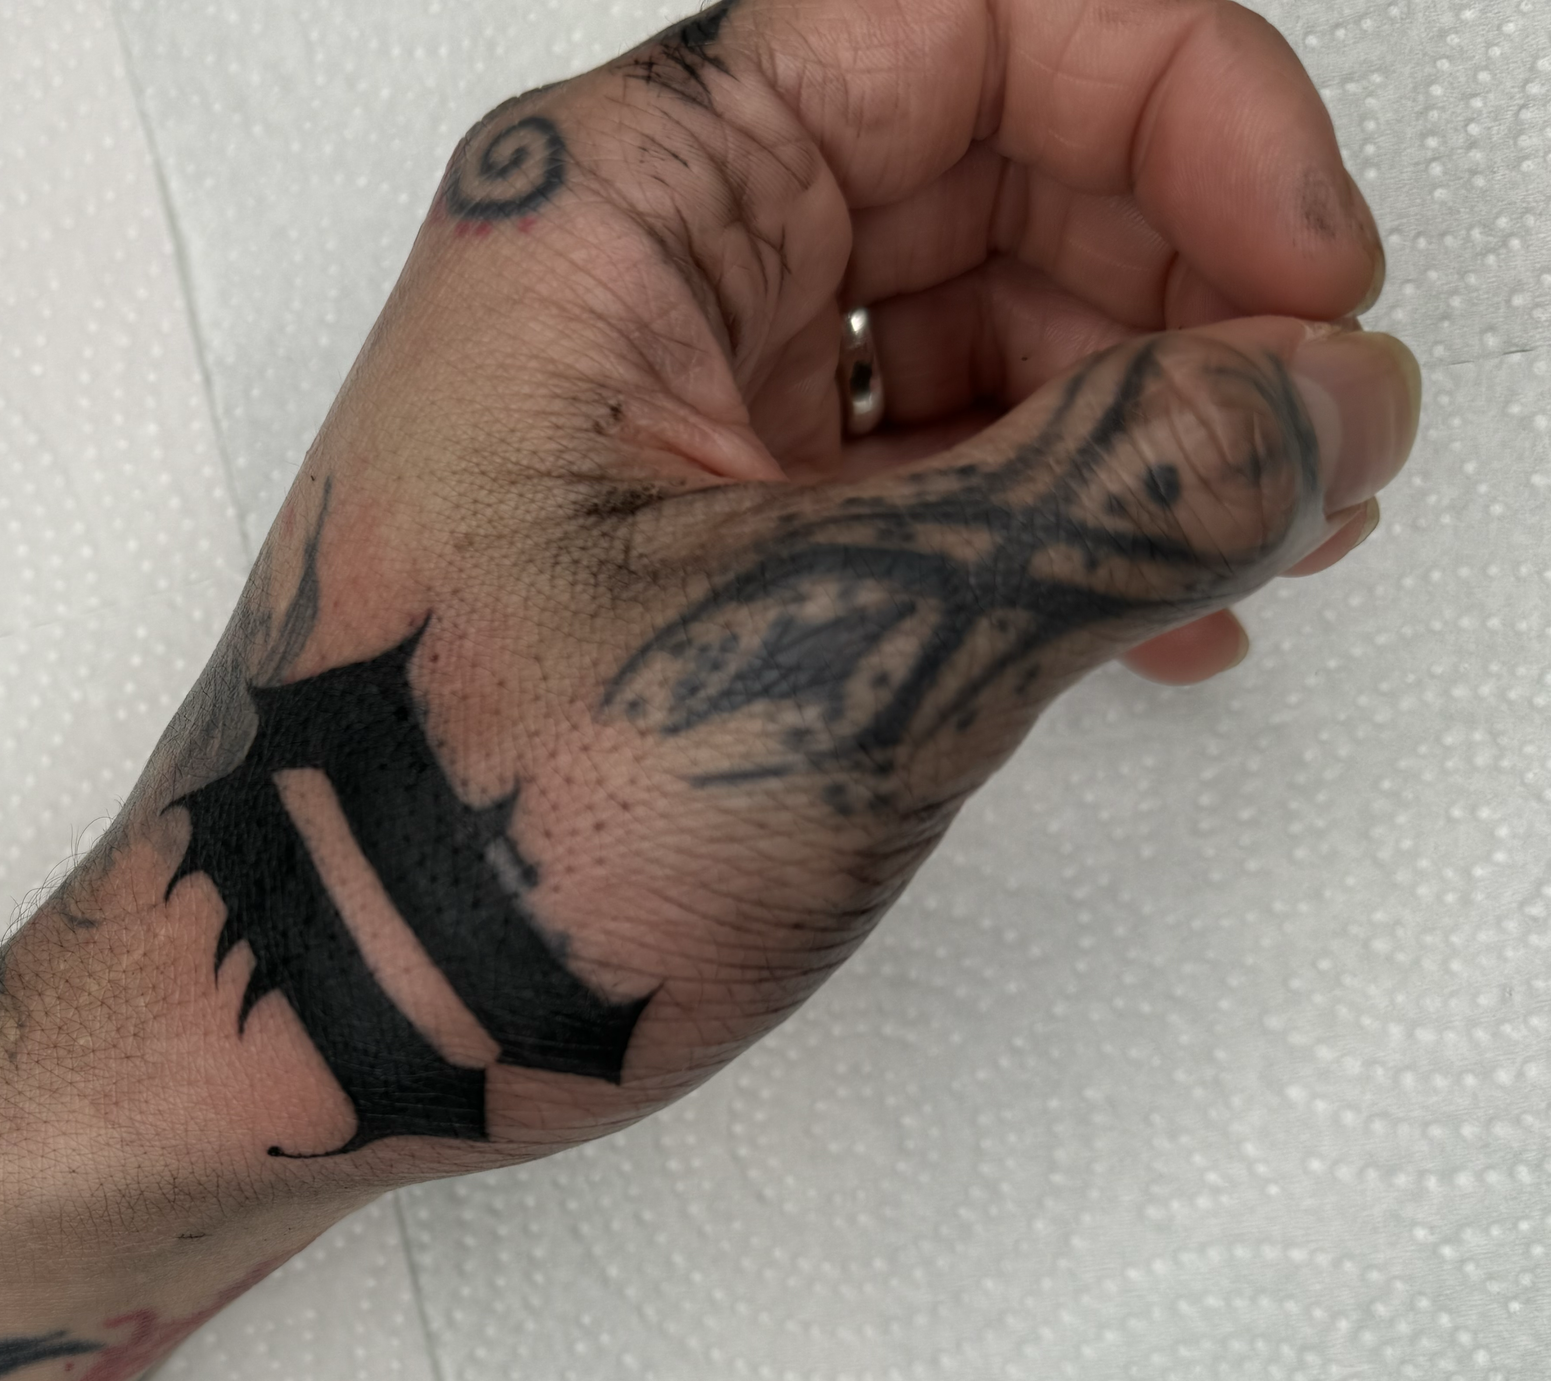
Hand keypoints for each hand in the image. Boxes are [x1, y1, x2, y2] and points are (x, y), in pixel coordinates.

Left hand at [53, 0, 1421, 1177]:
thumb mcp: (842, 656)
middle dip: (1189, 270)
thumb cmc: (469, 851)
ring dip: (1143, 406)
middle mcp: (634, 269)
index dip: (1189, 102)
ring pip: (964, 313)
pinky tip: (1152, 618)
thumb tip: (1332, 399)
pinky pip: (912, 463)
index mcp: (619, 202)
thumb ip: (1116, 497)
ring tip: (1264, 545)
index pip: (971, 15)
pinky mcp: (686, 546)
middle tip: (1318, 439)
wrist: (285, 1041)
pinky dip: (1049, 515)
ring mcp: (660, 412)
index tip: (1318, 283)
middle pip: (987, 149)